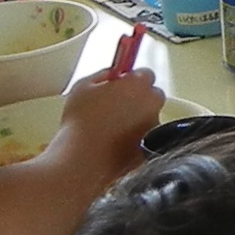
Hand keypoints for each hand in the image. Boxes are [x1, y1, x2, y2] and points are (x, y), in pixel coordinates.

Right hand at [48, 66, 167, 182]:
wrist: (83, 161)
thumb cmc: (80, 121)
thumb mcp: (83, 86)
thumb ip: (103, 75)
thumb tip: (113, 75)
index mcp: (137, 85)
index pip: (146, 73)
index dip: (133, 79)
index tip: (122, 84)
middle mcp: (151, 104)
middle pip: (153, 95)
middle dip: (139, 98)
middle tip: (117, 105)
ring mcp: (154, 128)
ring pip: (150, 119)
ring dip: (138, 120)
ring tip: (113, 129)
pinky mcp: (150, 149)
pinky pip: (145, 139)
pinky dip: (136, 140)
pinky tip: (116, 144)